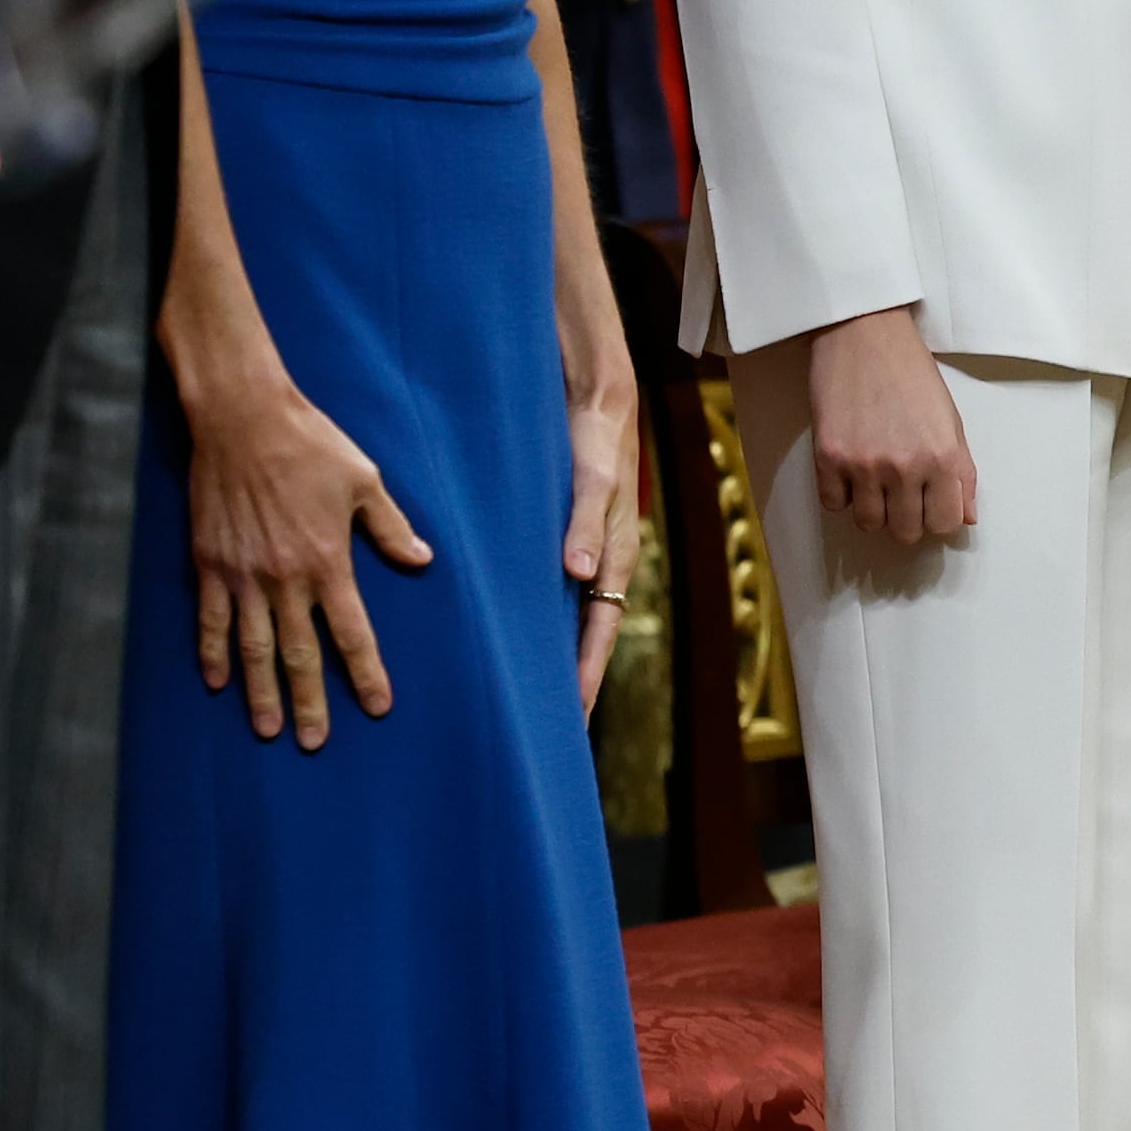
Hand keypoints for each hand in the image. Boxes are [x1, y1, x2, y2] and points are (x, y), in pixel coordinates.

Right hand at [180, 360, 428, 745]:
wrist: (243, 418)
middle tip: (313, 741)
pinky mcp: (210, 563)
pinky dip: (213, 653)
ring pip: (254, 647)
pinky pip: (210, 620)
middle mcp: (285, 578)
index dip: (365, 673)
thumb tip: (422, 560)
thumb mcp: (363, 480)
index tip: (376, 706)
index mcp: (328, 561)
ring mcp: (243, 575)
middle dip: (309, 702)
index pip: (352, 632)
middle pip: (300, 654)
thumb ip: (391, 527)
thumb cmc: (309, 444)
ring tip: (266, 729)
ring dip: (261, 691)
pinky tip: (217, 681)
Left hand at [564, 352, 643, 713]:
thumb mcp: (594, 479)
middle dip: (572, 683)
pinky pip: (551, 591)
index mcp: (615, 559)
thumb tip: (579, 576)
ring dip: (553, 655)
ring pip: (568, 619)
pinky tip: (514, 634)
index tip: (571, 720)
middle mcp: (600, 564)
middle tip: (550, 733)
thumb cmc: (597, 438)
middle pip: (586, 638)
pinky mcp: (563, 538)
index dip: (585, 678)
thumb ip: (585, 523)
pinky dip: (539, 619)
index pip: (600, 635)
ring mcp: (582, 553)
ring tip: (529, 697)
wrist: (596, 397)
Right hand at [801, 304, 975, 544]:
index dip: (937, 516)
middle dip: (905, 518)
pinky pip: (833, 505)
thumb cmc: (910, 371)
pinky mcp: (828, 458)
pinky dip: (841, 494)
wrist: (863, 333)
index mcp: (942, 457)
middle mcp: (905, 467)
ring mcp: (864, 465)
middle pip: (905, 532)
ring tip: (874, 480)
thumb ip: (962, 472)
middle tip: (901, 492)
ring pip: (868, 524)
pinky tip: (849, 469)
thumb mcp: (950, 419)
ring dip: (873, 509)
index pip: (945, 524)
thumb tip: (967, 517)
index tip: (929, 502)